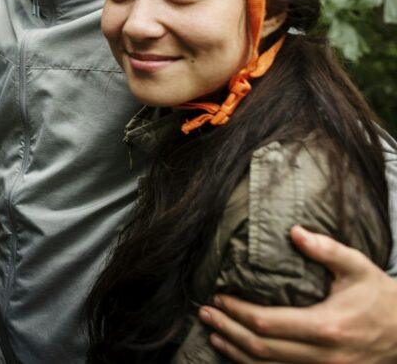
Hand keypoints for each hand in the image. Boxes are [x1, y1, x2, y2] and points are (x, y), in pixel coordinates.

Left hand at [198, 225, 396, 362]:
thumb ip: (326, 249)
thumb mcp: (358, 267)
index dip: (238, 312)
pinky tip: (237, 352)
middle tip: (204, 313)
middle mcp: (323, 356)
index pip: (267, 323)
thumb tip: (294, 231)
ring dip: (235, 351)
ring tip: (213, 333)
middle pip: (261, 348)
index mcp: (327, 327)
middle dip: (228, 330)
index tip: (218, 298)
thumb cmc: (380, 298)